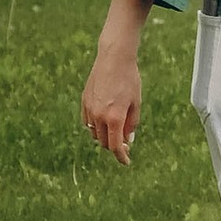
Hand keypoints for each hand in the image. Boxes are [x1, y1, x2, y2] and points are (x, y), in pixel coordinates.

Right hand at [82, 45, 142, 162]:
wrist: (114, 59)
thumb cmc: (129, 79)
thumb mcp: (136, 103)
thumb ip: (132, 123)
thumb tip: (128, 140)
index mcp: (114, 118)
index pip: (115, 146)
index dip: (121, 157)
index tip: (126, 161)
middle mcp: (99, 116)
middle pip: (104, 142)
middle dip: (114, 146)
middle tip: (125, 143)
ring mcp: (89, 109)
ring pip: (94, 133)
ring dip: (104, 136)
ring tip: (116, 129)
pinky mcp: (84, 102)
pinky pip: (88, 122)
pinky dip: (95, 126)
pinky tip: (104, 120)